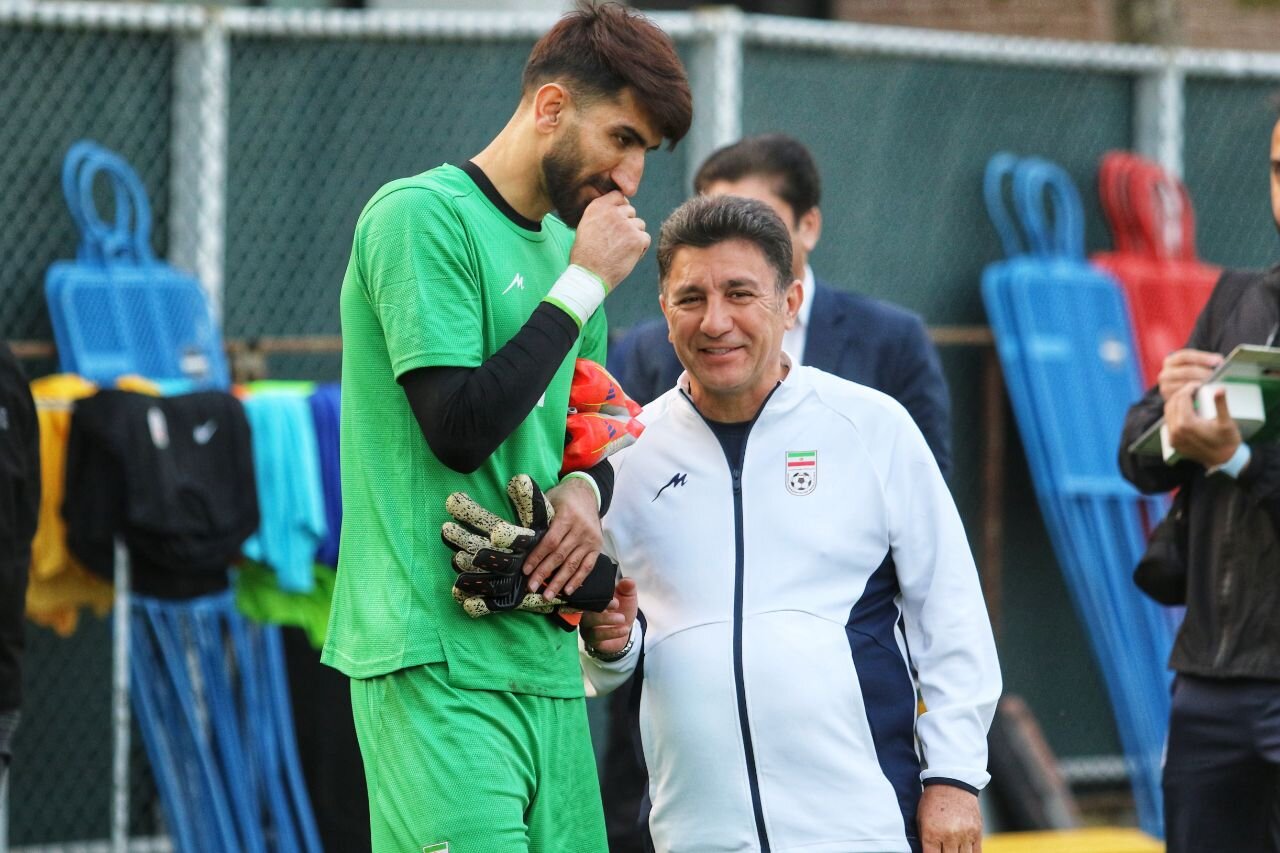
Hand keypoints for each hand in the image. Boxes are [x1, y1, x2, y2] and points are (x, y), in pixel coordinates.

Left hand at [441, 475, 616, 620]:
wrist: (587, 492)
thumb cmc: (562, 498)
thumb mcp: (549, 501)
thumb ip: (538, 519)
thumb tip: (518, 539)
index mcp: (567, 516)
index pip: (550, 541)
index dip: (537, 557)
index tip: (525, 571)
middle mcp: (580, 529)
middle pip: (560, 555)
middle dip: (544, 573)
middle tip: (532, 588)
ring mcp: (590, 539)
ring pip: (573, 564)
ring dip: (560, 582)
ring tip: (548, 596)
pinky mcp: (597, 546)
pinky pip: (588, 566)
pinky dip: (578, 580)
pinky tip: (568, 591)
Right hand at [569, 191, 649, 289]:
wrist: (589, 275)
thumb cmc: (585, 256)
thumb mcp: (586, 227)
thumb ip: (601, 215)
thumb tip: (618, 210)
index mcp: (597, 207)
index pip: (618, 196)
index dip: (621, 208)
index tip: (618, 220)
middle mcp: (612, 212)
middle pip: (631, 211)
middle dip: (627, 224)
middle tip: (617, 241)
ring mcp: (626, 225)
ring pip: (640, 225)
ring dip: (634, 236)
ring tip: (621, 250)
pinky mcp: (637, 238)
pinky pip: (645, 238)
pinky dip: (640, 248)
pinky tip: (628, 257)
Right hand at [580, 577, 636, 655]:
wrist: (625, 630)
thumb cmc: (622, 609)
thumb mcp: (628, 596)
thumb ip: (628, 587)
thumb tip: (628, 581)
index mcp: (591, 596)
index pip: (588, 591)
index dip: (599, 592)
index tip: (615, 597)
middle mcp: (584, 609)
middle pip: (583, 605)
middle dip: (599, 604)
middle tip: (617, 604)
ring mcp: (585, 624)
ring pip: (588, 621)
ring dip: (605, 619)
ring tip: (622, 618)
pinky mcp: (590, 638)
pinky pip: (596, 636)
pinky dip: (611, 632)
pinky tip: (624, 629)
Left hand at [918, 784, 981, 852]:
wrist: (952, 783)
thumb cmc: (933, 801)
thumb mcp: (920, 819)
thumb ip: (924, 839)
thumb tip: (926, 852)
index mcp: (932, 833)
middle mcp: (949, 836)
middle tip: (943, 850)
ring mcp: (965, 835)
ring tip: (953, 849)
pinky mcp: (977, 832)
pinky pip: (976, 852)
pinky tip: (963, 851)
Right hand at [1158, 348, 1222, 400]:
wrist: (1177, 390)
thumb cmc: (1189, 375)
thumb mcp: (1193, 365)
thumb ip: (1203, 362)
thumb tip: (1220, 361)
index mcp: (1171, 360)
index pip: (1185, 356)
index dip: (1202, 357)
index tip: (1217, 361)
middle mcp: (1165, 373)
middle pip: (1186, 371)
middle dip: (1204, 372)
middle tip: (1216, 375)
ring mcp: (1165, 386)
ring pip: (1186, 384)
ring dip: (1202, 383)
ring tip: (1213, 383)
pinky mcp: (1169, 397)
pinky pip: (1185, 394)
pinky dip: (1196, 392)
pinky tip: (1205, 391)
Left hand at [1164, 382, 1241, 466]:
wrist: (1224, 460)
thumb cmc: (1227, 441)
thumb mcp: (1226, 422)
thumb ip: (1221, 404)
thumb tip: (1220, 389)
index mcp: (1187, 424)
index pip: (1182, 398)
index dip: (1189, 388)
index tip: (1198, 384)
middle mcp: (1175, 431)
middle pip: (1173, 403)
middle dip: (1182, 393)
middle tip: (1194, 389)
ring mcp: (1172, 438)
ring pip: (1168, 412)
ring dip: (1177, 402)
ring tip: (1190, 397)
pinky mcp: (1172, 442)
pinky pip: (1168, 423)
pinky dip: (1174, 413)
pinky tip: (1185, 410)